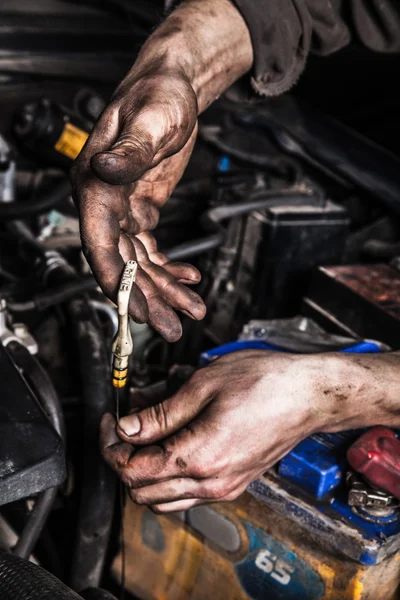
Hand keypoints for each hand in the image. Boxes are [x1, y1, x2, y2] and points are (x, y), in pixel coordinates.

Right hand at [71, 65, 203, 340]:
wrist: (172, 86)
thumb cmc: (157, 94)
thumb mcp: (151, 119)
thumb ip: (130, 149)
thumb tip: (106, 167)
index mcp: (96, 183)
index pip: (101, 244)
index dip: (119, 283)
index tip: (139, 312)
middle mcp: (104, 201)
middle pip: (123, 262)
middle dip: (148, 299)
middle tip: (172, 328)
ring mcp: (122, 207)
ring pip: (140, 261)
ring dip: (165, 289)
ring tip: (191, 310)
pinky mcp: (141, 208)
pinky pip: (151, 248)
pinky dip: (170, 267)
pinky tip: (189, 278)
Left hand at [100, 351, 323, 512]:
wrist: (309, 395)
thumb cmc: (266, 382)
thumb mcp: (204, 385)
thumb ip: (161, 413)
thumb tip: (127, 428)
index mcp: (199, 456)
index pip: (133, 469)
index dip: (111, 444)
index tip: (110, 419)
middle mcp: (211, 482)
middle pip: (142, 490)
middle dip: (123, 458)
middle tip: (123, 425)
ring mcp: (224, 488)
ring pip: (162, 499)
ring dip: (144, 471)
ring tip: (147, 433)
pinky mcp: (234, 484)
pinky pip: (187, 495)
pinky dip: (168, 475)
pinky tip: (174, 442)